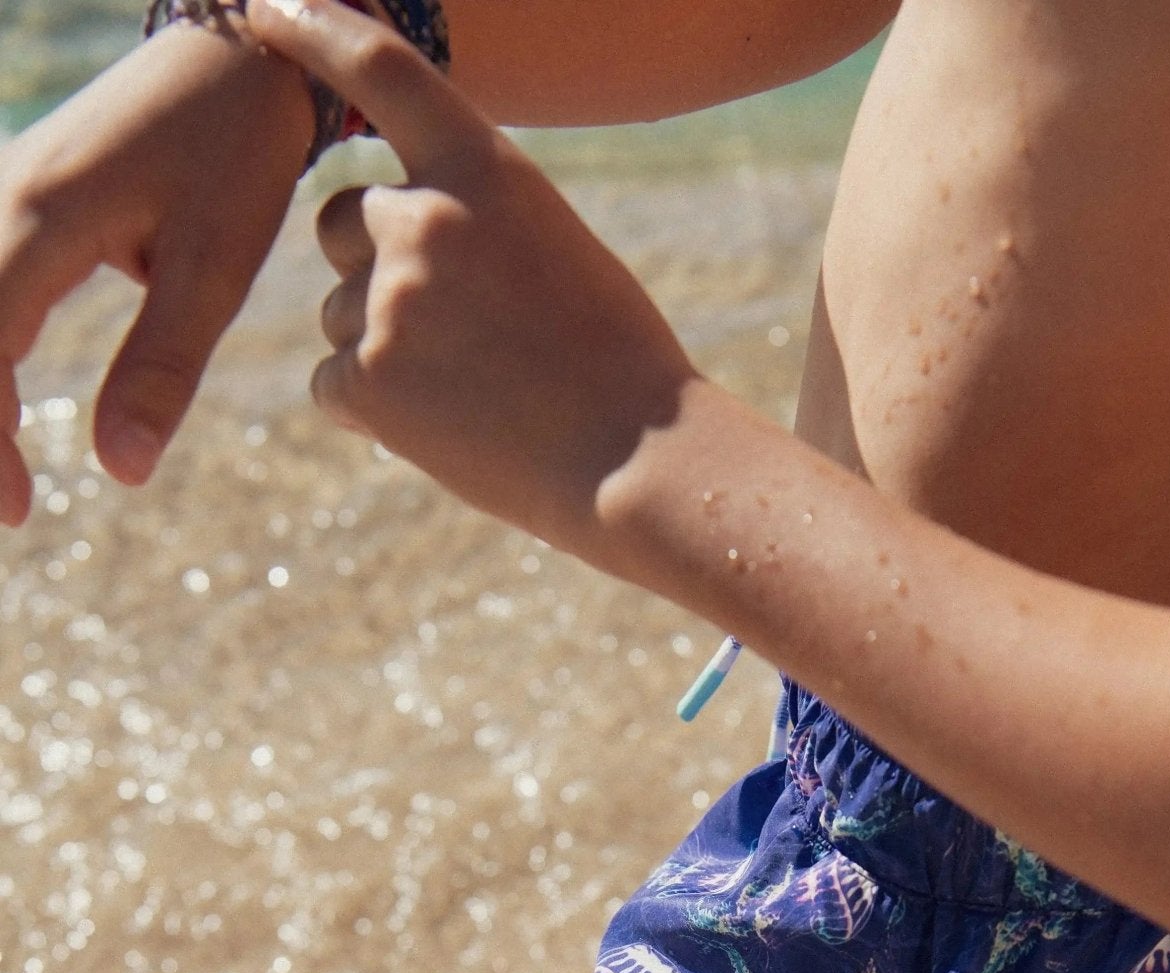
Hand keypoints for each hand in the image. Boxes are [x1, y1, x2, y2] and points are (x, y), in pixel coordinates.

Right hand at [0, 18, 314, 525]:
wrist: (238, 53)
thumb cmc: (236, 152)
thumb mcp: (214, 267)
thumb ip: (163, 367)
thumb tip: (121, 472)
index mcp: (44, 218)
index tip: (15, 510)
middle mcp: (3, 200)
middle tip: (7, 510)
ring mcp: (4, 195)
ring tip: (3, 474)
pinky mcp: (21, 202)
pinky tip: (3, 414)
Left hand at [244, 0, 699, 568]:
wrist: (633, 459)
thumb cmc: (612, 360)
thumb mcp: (550, 245)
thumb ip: (468, 217)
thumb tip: (387, 238)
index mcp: (481, 167)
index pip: (377, 67)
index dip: (311, 24)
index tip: (264, 6)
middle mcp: (422, 219)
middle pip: (337, 222)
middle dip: (366, 265)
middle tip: (447, 326)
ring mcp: (386, 301)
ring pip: (338, 313)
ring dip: (382, 348)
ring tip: (470, 390)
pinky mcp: (368, 382)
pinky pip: (332, 384)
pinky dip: (372, 409)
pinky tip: (444, 427)